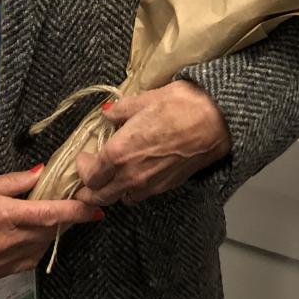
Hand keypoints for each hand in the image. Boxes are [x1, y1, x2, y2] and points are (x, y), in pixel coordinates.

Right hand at [0, 167, 100, 279]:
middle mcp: (2, 242)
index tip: (95, 209)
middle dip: (63, 219)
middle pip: (47, 232)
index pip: (48, 215)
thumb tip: (40, 173)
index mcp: (0, 215)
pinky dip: (34, 246)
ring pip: (39, 248)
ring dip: (49, 233)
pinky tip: (29, 233)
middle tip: (71, 202)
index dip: (75, 213)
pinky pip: (24, 261)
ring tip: (48, 215)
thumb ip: (13, 182)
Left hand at [74, 81, 231, 208]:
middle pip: (100, 197)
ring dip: (112, 190)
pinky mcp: (167, 187)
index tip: (85, 154)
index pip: (89, 175)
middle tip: (89, 176)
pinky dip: (133, 189)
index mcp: (118, 153)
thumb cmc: (180, 106)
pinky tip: (137, 172)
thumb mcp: (143, 100)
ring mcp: (150, 185)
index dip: (82, 167)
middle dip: (90, 190)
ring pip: (121, 198)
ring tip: (113, 174)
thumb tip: (107, 115)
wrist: (215, 121)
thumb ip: (119, 111)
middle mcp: (130, 175)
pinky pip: (141, 195)